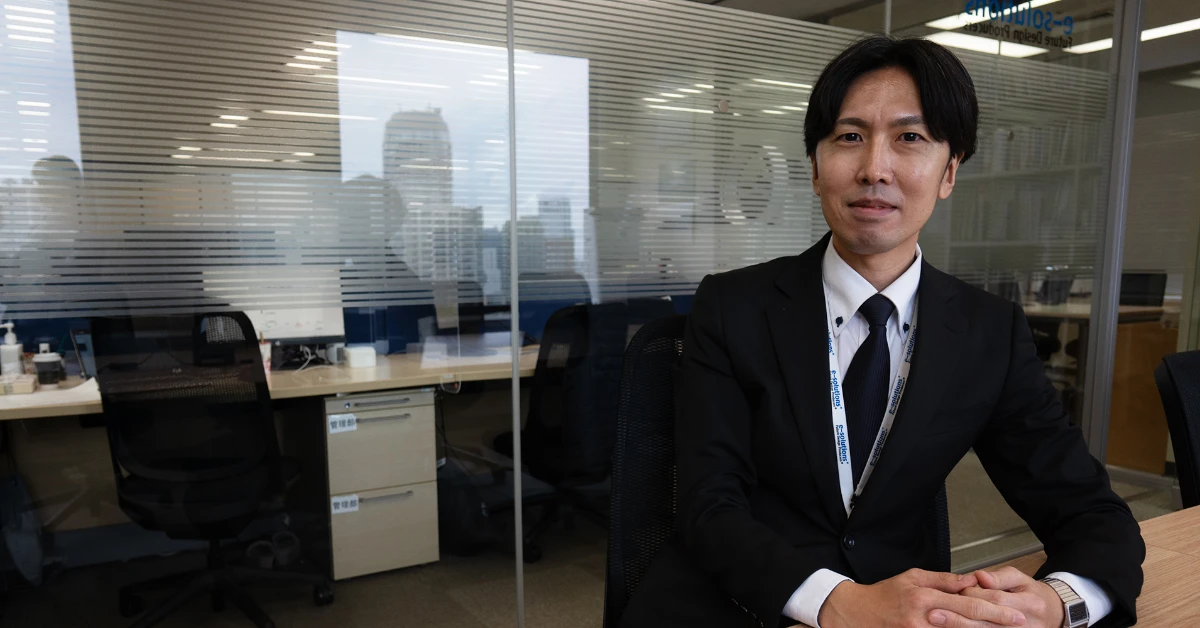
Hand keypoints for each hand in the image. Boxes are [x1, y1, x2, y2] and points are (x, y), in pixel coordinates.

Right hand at [817, 568, 1025, 627]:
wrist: (854, 615)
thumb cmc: (883, 595)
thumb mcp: (912, 577)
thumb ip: (943, 580)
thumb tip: (969, 580)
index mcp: (925, 598)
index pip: (968, 603)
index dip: (996, 610)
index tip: (1015, 614)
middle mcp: (925, 619)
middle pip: (969, 624)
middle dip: (997, 625)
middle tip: (1020, 625)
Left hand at [946, 567, 1063, 627]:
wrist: (1053, 613)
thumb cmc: (1031, 593)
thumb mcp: (1019, 578)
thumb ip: (998, 577)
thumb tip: (979, 576)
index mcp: (1028, 603)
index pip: (993, 599)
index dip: (970, 595)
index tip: (951, 591)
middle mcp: (1025, 623)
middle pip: (986, 621)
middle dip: (958, 618)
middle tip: (933, 615)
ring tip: (937, 625)